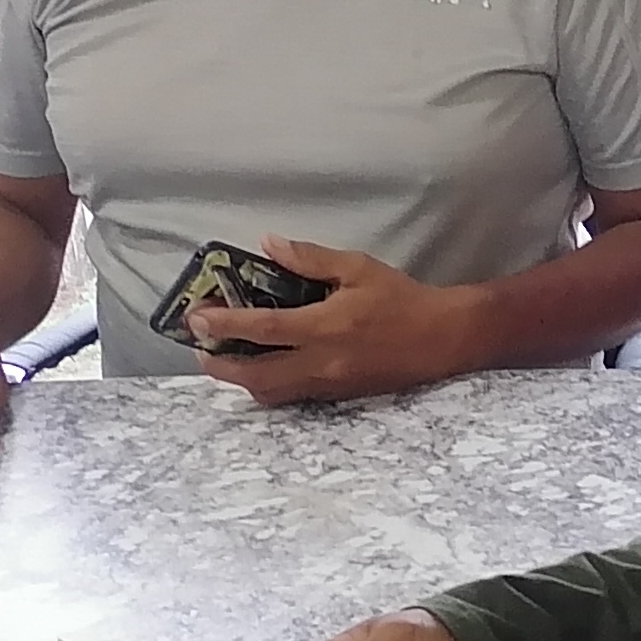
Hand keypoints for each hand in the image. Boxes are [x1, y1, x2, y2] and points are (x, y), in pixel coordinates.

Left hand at [187, 238, 484, 405]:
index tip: (197, 318)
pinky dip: (267, 384)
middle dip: (220, 363)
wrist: (443, 340)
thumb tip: (269, 244)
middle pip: (255, 375)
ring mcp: (328, 385)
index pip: (263, 329)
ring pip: (270, 392)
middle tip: (200, 345)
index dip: (224, 325)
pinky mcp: (337, 396)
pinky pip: (290, 396)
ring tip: (223, 357)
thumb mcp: (358, 267)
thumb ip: (310, 259)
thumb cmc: (402, 299)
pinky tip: (261, 366)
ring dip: (240, 378)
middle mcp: (322, 362)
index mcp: (326, 327)